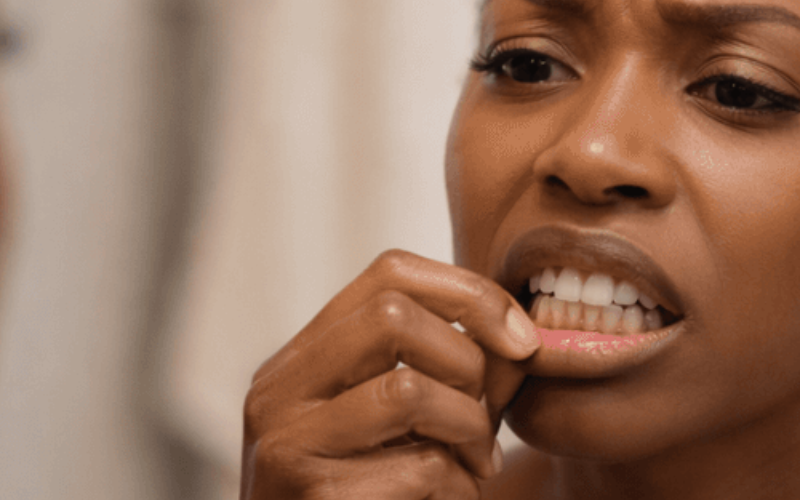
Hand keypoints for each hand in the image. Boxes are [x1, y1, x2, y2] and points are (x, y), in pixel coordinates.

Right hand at [242, 250, 539, 498]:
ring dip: (468, 431)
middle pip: (392, 315)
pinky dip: (455, 488)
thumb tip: (522, 340)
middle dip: (468, 364)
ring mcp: (284, 444)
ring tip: (473, 469)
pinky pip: (417, 468)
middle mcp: (277, 391)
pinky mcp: (309, 495)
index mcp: (301, 361)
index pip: (389, 274)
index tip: (522, 341)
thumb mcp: (401, 430)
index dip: (470, 294)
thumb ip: (445, 376)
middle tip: (486, 422)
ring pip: (409, 390)